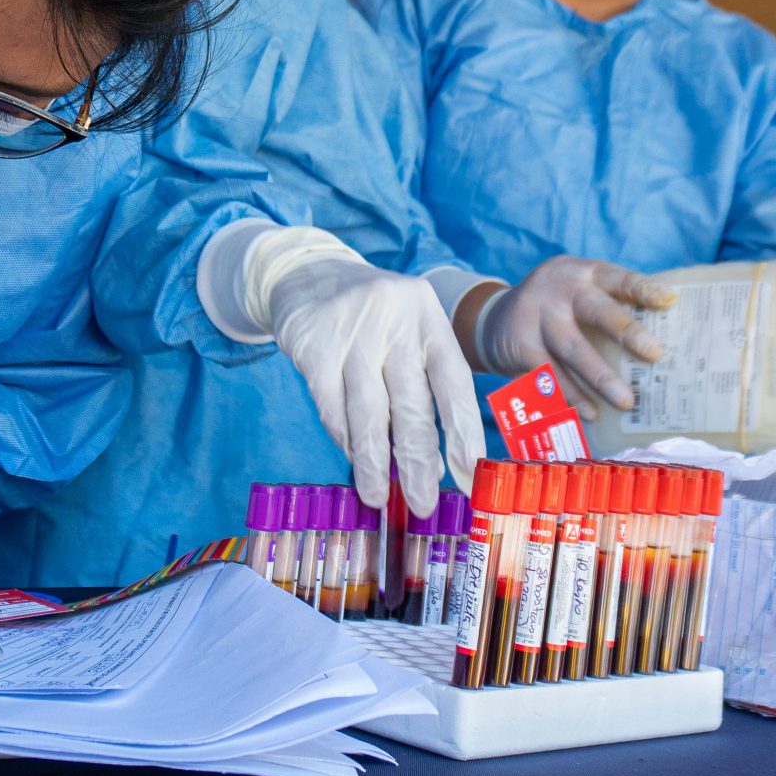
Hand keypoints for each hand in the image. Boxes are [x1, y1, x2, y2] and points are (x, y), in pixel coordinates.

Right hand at [263, 253, 480, 517]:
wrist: (307, 273)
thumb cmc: (374, 317)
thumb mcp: (408, 328)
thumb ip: (424, 380)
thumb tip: (439, 461)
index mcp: (428, 317)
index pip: (453, 381)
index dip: (462, 432)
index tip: (468, 474)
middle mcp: (395, 321)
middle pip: (411, 402)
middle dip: (419, 461)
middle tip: (423, 502)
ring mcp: (352, 331)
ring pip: (368, 411)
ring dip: (374, 461)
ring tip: (379, 496)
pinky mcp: (313, 345)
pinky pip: (332, 405)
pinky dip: (343, 438)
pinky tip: (352, 459)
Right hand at [479, 257, 675, 419]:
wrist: (493, 318)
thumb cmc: (559, 308)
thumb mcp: (579, 292)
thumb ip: (612, 305)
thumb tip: (670, 339)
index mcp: (583, 273)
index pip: (617, 278)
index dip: (642, 288)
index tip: (669, 300)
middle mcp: (559, 289)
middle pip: (595, 309)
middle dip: (626, 330)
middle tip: (655, 353)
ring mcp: (536, 316)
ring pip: (572, 348)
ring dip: (600, 377)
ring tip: (627, 401)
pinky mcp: (520, 345)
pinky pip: (550, 375)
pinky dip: (571, 396)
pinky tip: (591, 413)